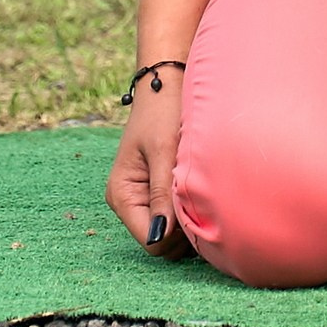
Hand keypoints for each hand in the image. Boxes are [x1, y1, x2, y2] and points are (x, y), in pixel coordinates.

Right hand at [107, 79, 190, 260]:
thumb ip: (161, 193)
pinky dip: (189, 209)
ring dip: (188, 219)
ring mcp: (143, 198)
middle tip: (204, 196)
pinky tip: (200, 187)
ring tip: (203, 188)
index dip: (176, 234)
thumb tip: (160, 236)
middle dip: (184, 229)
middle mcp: (129, 202)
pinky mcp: (157, 191)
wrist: (166, 84)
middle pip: (161, 242)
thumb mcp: (163, 150)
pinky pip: (175, 215)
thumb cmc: (163, 112)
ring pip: (170, 233)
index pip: (150, 241)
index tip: (197, 208)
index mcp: (122, 195)